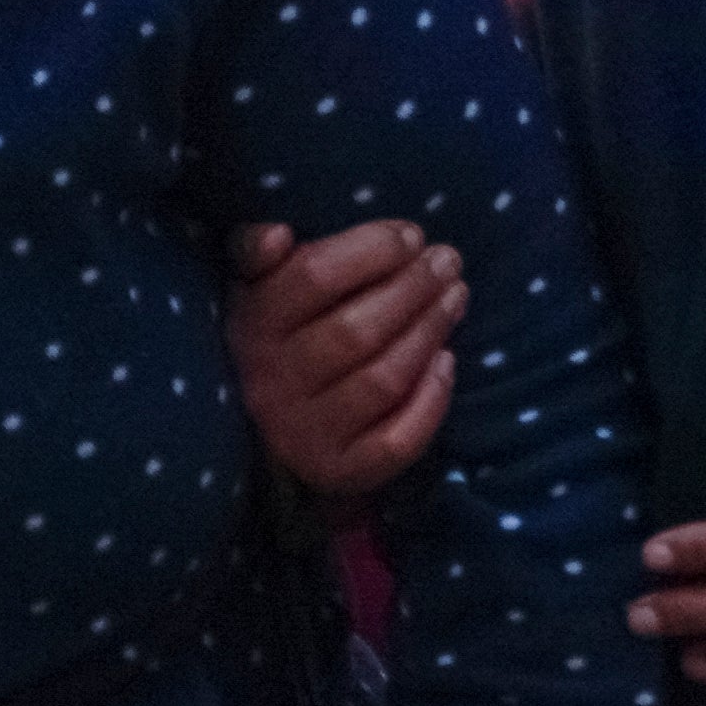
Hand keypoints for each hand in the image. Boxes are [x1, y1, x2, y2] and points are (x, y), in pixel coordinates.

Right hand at [228, 220, 461, 504]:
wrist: (260, 431)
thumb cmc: (276, 338)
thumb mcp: (253, 289)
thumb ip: (256, 253)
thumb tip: (279, 234)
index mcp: (250, 326)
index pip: (314, 277)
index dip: (371, 250)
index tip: (411, 235)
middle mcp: (270, 383)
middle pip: (355, 330)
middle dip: (412, 288)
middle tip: (448, 262)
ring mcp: (304, 433)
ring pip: (382, 380)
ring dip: (429, 333)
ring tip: (456, 298)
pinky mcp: (340, 470)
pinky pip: (396, 439)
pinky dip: (430, 401)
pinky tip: (447, 363)